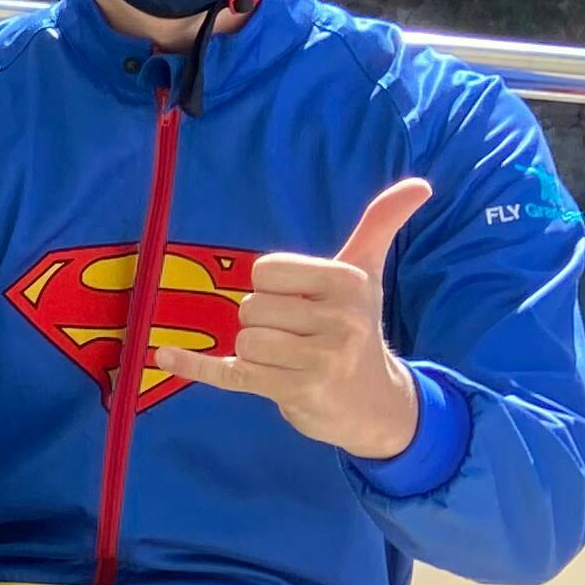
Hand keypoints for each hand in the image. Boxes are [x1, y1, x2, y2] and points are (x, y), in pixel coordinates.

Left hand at [152, 178, 430, 460]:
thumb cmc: (359, 327)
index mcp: (346, 282)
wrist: (374, 401)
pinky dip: (195, 365)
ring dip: (252, 351)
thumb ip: (382, 224)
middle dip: (260, 321)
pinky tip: (165, 355)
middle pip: (251, 308)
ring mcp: (317, 360)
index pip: (265, 271)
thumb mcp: (369, 273)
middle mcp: (338, 320)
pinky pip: (229, 374)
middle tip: (293, 335)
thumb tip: (420, 183)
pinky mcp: (294, 393)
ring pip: (243, 341)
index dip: (269, 286)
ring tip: (285, 358)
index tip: (296, 302)